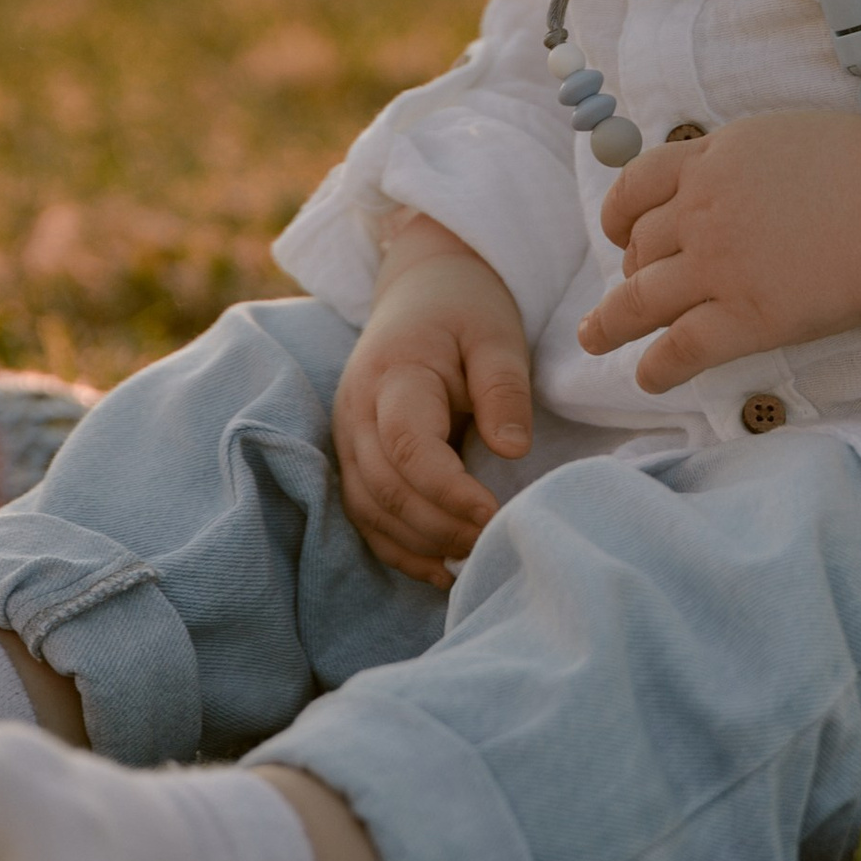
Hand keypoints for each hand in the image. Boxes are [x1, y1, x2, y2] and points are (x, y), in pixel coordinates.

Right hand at [334, 216, 532, 584]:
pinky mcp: (354, 458)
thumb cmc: (465, 312)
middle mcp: (356, 411)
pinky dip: (398, 549)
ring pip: (369, 509)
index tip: (493, 513)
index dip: (447, 491)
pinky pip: (365, 516)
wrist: (421, 291)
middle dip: (440, 525)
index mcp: (392, 375)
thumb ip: (504, 389)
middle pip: (385, 487)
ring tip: (475, 556)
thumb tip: (512, 450)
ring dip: (420, 542)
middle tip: (495, 540)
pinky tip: (441, 570)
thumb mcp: (497, 335)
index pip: (407, 447)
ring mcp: (348, 438)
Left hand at [579, 112, 860, 393]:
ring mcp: (720, 266)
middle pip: (640, 247)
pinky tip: (649, 378)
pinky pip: (682, 348)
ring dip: (611, 323)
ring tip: (594, 339)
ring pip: (640, 299)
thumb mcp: (778, 136)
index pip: (637, 186)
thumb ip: (732, 159)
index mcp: (711, 161)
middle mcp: (703, 211)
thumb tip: (708, 177)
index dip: (619, 214)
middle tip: (631, 291)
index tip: (618, 232)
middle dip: (629, 271)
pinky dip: (657, 368)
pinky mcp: (746, 318)